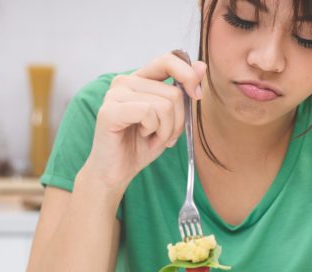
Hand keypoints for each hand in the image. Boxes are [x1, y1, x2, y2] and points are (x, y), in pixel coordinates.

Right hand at [82, 52, 206, 191]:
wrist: (117, 172)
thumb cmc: (141, 145)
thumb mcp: (171, 117)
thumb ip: (184, 90)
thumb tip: (202, 66)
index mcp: (140, 79)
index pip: (169, 59)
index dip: (188, 75)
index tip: (196, 95)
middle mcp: (125, 81)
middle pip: (174, 92)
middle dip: (178, 121)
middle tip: (164, 135)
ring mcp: (115, 94)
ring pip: (164, 105)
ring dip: (166, 129)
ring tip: (151, 137)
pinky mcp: (110, 111)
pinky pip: (149, 113)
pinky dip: (153, 131)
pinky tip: (142, 136)